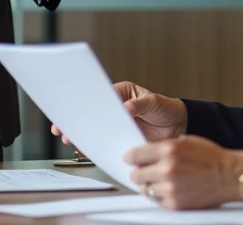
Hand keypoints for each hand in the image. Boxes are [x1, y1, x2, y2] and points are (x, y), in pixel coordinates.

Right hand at [51, 81, 185, 144]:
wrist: (179, 127)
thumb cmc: (167, 109)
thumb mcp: (155, 103)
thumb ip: (140, 105)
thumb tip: (126, 108)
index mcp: (122, 93)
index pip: (101, 96)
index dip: (87, 102)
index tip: (74, 107)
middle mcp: (117, 108)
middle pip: (94, 114)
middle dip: (78, 120)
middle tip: (63, 127)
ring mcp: (118, 125)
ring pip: (96, 129)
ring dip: (83, 135)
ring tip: (69, 139)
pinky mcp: (121, 139)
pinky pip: (106, 143)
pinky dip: (96, 147)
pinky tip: (86, 150)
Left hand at [125, 137, 242, 209]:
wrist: (230, 175)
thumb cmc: (211, 157)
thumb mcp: (186, 141)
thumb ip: (164, 147)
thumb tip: (146, 153)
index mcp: (169, 150)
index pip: (135, 155)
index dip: (130, 157)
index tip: (129, 159)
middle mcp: (167, 168)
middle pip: (136, 174)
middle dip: (139, 172)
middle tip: (143, 171)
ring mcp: (170, 188)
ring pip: (144, 189)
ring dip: (148, 185)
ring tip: (157, 180)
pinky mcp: (175, 203)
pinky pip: (156, 200)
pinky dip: (158, 195)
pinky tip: (166, 188)